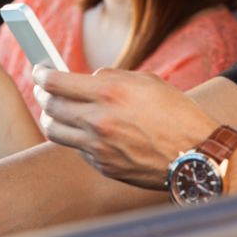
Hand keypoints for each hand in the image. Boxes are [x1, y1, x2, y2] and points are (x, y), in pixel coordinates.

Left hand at [33, 66, 218, 188]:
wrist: (197, 153)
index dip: (42, 74)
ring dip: (52, 117)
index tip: (40, 71)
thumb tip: (87, 79)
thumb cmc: (177, 113)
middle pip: (49, 106)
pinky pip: (77, 148)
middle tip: (44, 89)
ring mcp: (99, 147)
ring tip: (58, 110)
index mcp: (110, 93)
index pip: (56, 82)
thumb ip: (112, 78)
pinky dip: (77, 137)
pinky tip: (89, 130)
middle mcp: (99, 121)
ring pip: (55, 131)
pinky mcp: (103, 166)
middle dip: (43, 94)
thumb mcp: (147, 81)